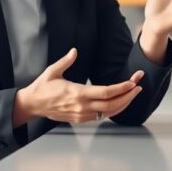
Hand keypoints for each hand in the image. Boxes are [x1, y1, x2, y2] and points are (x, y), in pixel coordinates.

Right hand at [14, 48, 143, 124]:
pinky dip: (113, 110)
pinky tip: (120, 102)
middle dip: (128, 96)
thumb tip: (75, 51)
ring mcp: (82, 115)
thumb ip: (66, 61)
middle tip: (139, 87)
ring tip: (133, 94)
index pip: (106, 92)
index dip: (122, 88)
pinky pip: (102, 116)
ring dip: (123, 103)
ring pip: (109, 112)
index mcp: (78, 93)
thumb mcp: (52, 71)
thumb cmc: (42, 87)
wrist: (32, 105)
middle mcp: (82, 106)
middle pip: (113, 104)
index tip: (133, 82)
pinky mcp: (80, 119)